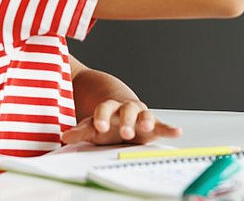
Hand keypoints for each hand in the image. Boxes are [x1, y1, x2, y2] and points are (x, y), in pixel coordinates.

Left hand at [61, 98, 181, 144]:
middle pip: (127, 110)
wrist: (120, 114)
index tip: (99, 126)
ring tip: (146, 127)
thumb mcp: (92, 127)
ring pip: (145, 115)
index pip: (105, 109)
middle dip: (126, 120)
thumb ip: (80, 131)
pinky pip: (162, 126)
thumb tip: (66, 135)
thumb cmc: (106, 122)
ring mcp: (141, 115)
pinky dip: (170, 129)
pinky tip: (177, 132)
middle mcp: (127, 108)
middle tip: (125, 131)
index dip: (102, 117)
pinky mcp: (153, 126)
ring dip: (146, 121)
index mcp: (110, 107)